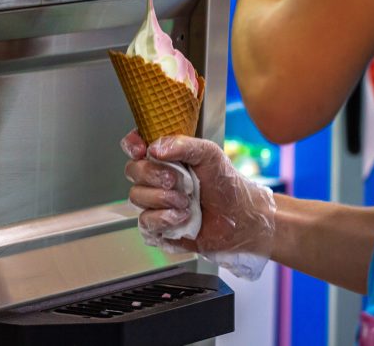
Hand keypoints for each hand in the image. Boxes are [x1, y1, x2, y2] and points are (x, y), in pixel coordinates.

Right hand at [122, 131, 275, 257]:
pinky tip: (182, 219)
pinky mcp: (157, 227)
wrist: (241, 219)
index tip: (141, 150)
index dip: (132, 145)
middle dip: (153, 175)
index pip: (135, 145)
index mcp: (165, 156)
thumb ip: (184, 145)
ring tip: (186, 203)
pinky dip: (164, 221)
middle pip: (133, 170)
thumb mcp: (211, 154)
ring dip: (163, 200)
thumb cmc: (227, 185)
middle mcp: (156, 178)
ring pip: (136, 197)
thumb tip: (155, 149)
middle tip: (176, 180)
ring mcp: (154, 203)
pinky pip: (144, 224)